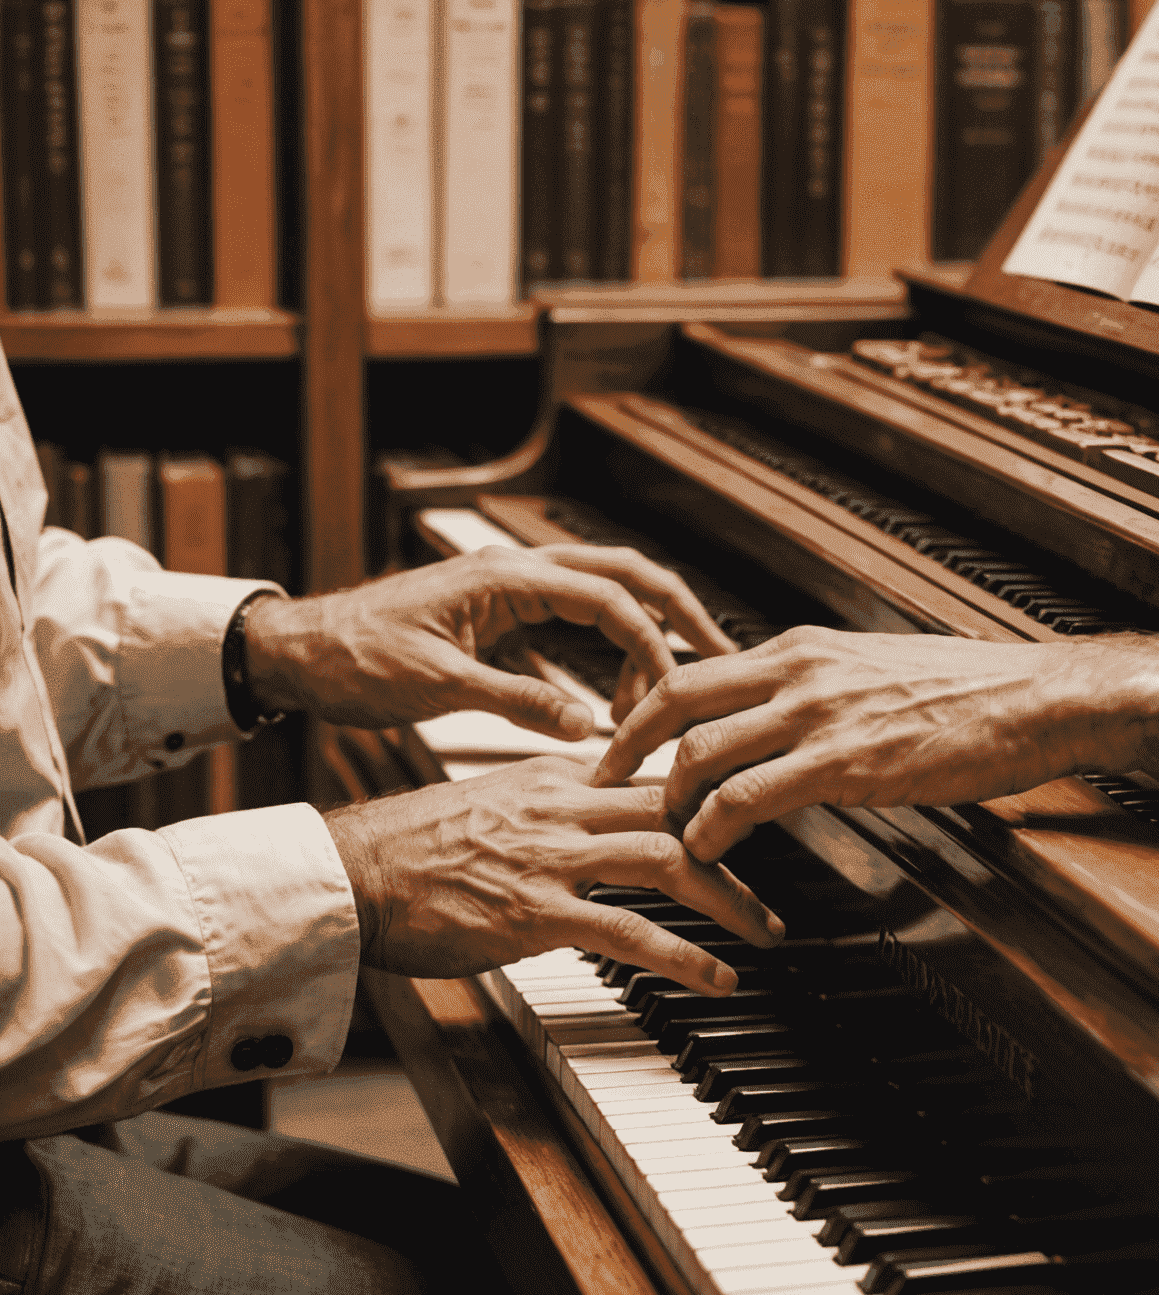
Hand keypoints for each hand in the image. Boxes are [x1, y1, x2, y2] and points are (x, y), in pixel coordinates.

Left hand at [243, 545, 735, 738]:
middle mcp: (517, 570)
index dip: (651, 644)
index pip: (608, 598)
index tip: (675, 690)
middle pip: (624, 574)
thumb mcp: (438, 688)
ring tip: (670, 684)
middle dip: (676, 611)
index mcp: (507, 577)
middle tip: (721, 653)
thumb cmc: (354, 659)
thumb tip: (585, 724)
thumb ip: (519, 701)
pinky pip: (574, 618)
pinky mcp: (503, 611)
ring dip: (643, 631)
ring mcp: (512, 587)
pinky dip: (606, 645)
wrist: (300, 651)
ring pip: (604, 592)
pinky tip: (615, 688)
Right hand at [326, 756, 784, 989]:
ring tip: (765, 933)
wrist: (353, 871)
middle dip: (740, 847)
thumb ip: (559, 808)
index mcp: (558, 777)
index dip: (710, 801)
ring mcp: (553, 857)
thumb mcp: (499, 804)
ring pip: (670, 862)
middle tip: (774, 886)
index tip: (745, 826)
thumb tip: (603, 820)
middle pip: (679, 812)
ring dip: (731, 900)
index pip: (655, 778)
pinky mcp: (536, 911)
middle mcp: (565, 806)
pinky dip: (684, 955)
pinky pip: (630, 931)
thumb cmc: (416, 846)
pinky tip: (717, 978)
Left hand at [595, 627, 1131, 861]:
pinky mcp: (844, 761)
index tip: (623, 735)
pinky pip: (749, 795)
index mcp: (800, 648)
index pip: (696, 665)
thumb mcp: (872, 672)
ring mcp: (818, 713)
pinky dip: (713, 826)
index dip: (646, 703)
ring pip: (701, 747)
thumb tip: (780, 719)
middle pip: (675, 694)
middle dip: (625, 740)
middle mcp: (797, 670)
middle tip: (600, 778)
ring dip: (668, 796)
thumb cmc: (967, 690)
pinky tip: (710, 850)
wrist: (1035, 697)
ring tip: (662, 832)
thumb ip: (817, 690)